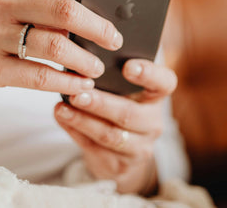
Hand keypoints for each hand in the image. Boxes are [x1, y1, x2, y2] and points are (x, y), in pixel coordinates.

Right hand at [0, 0, 123, 94]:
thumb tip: (86, 16)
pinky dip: (66, 82)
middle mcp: (1, 4)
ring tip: (96, 66)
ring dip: (84, 60)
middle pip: (62, 12)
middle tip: (113, 38)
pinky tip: (78, 84)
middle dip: (97, 27)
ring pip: (55, 47)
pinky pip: (39, 77)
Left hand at [54, 59, 177, 194]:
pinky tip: (62, 118)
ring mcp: (140, 146)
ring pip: (110, 135)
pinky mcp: (121, 165)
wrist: (118, 148)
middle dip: (101, 104)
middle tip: (78, 94)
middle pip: (129, 114)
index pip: (164, 82)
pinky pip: (96, 148)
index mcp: (156, 96)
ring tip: (62, 108)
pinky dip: (75, 132)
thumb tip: (79, 62)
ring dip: (83, 121)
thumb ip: (108, 76)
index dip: (148, 73)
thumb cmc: (116, 103)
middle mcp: (153, 122)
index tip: (127, 67)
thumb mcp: (120, 88)